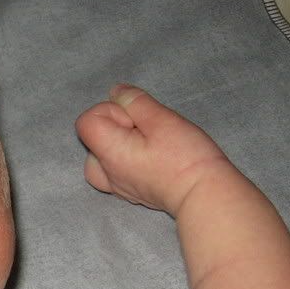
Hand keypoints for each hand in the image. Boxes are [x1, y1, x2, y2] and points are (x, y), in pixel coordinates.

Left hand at [74, 85, 232, 215]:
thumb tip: (116, 92)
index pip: (86, 122)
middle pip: (94, 139)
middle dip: (116, 127)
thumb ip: (135, 103)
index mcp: (109, 153)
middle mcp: (106, 172)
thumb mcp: (162, 119)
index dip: (110, 111)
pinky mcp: (131, 194)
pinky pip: (116, 172)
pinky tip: (152, 159)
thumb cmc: (184, 157)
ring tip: (148, 146)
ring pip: (102, 157)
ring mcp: (117, 186)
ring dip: (120, 144)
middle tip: (146, 133)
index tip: (136, 120)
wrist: (204, 196)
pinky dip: (127, 160)